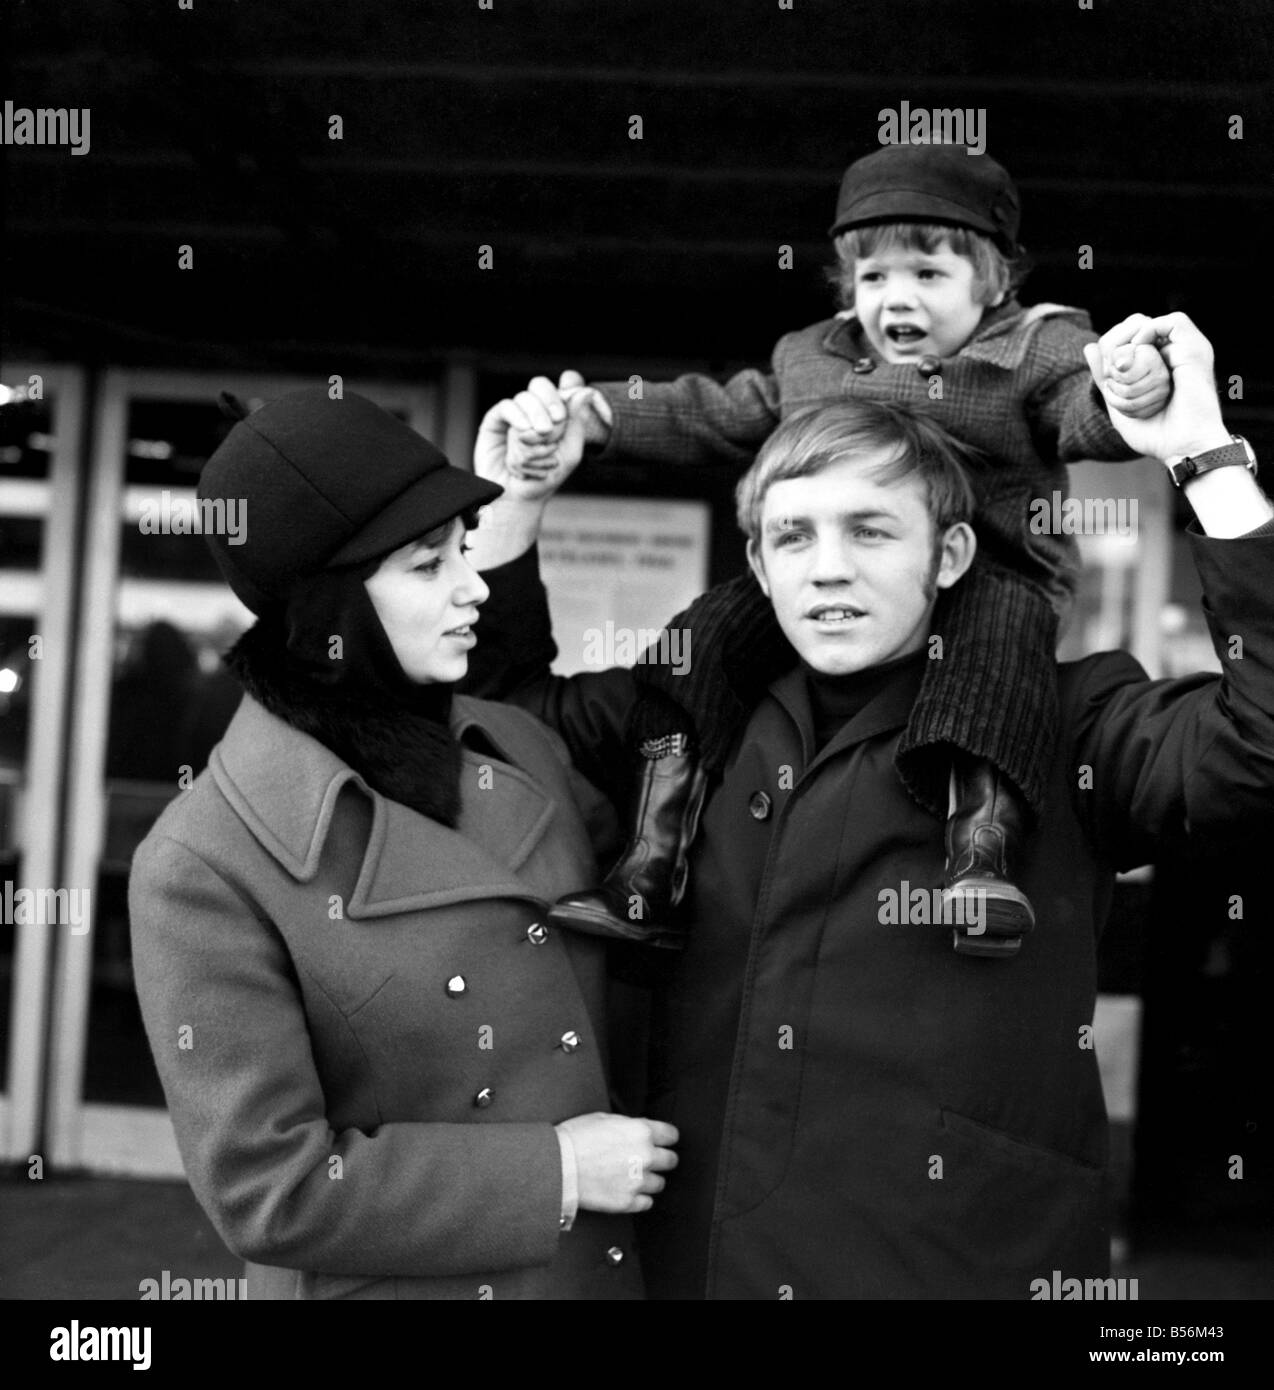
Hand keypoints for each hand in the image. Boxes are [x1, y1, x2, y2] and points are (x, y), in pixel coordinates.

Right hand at [474, 372, 610, 503]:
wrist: (519, 497)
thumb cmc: (546, 478)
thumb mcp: (570, 452)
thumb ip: (577, 422)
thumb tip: (586, 390)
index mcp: (555, 414)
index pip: (562, 386)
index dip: (566, 389)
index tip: (565, 412)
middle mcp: (535, 410)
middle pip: (540, 385)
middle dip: (550, 402)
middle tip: (554, 424)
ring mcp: (515, 414)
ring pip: (524, 397)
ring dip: (535, 415)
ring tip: (540, 436)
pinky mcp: (496, 420)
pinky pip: (506, 406)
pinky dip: (517, 415)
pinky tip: (524, 430)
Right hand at [556, 1112, 679, 1214]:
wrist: (559, 1165)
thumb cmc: (576, 1138)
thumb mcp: (604, 1119)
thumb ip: (629, 1126)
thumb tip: (637, 1131)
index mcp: (642, 1131)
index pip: (672, 1135)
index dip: (666, 1138)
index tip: (663, 1141)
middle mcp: (646, 1156)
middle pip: (671, 1161)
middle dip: (662, 1159)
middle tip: (649, 1160)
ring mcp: (638, 1181)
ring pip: (659, 1183)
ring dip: (649, 1180)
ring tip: (633, 1176)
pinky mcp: (628, 1202)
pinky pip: (646, 1203)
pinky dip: (639, 1198)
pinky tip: (627, 1190)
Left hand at [1084, 312, 1228, 461]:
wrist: (1184, 447)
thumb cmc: (1156, 434)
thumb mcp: (1119, 404)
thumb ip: (1104, 377)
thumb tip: (1089, 347)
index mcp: (1155, 364)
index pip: (1125, 336)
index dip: (1109, 347)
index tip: (1107, 376)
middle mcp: (1170, 352)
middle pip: (1133, 324)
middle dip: (1113, 342)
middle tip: (1113, 370)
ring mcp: (1185, 349)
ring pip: (1147, 323)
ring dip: (1128, 343)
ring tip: (1125, 368)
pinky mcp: (1196, 349)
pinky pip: (1174, 321)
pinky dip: (1151, 331)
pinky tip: (1141, 351)